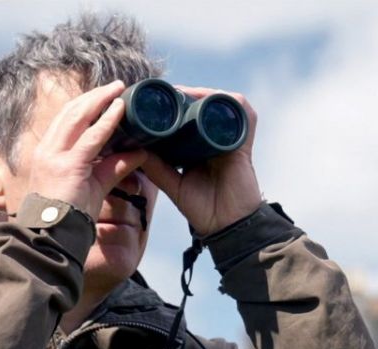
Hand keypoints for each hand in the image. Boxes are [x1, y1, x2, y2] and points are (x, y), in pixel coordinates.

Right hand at [26, 80, 148, 220]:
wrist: (52, 237)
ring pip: (77, 118)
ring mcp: (54, 156)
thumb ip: (114, 167)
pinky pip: (90, 138)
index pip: (67, 119)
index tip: (105, 95)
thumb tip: (140, 152)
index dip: (86, 104)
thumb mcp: (95, 184)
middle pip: (71, 112)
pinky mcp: (67, 166)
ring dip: (100, 100)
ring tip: (119, 89)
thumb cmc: (69, 215)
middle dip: (94, 96)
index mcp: (49, 152)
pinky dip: (106, 122)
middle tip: (116, 85)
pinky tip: (119, 111)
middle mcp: (48, 149)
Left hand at [141, 87, 262, 237]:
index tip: (153, 100)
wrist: (228, 227)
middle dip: (186, 94)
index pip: (189, 117)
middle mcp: (216, 140)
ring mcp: (231, 140)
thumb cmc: (203, 210)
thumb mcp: (173, 184)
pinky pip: (245, 114)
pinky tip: (211, 98)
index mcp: (201, 147)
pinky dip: (230, 102)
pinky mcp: (244, 145)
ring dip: (204, 93)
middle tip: (164, 92)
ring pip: (222, 104)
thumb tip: (133, 147)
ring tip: (183, 93)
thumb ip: (156, 168)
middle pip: (205, 105)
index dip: (175, 104)